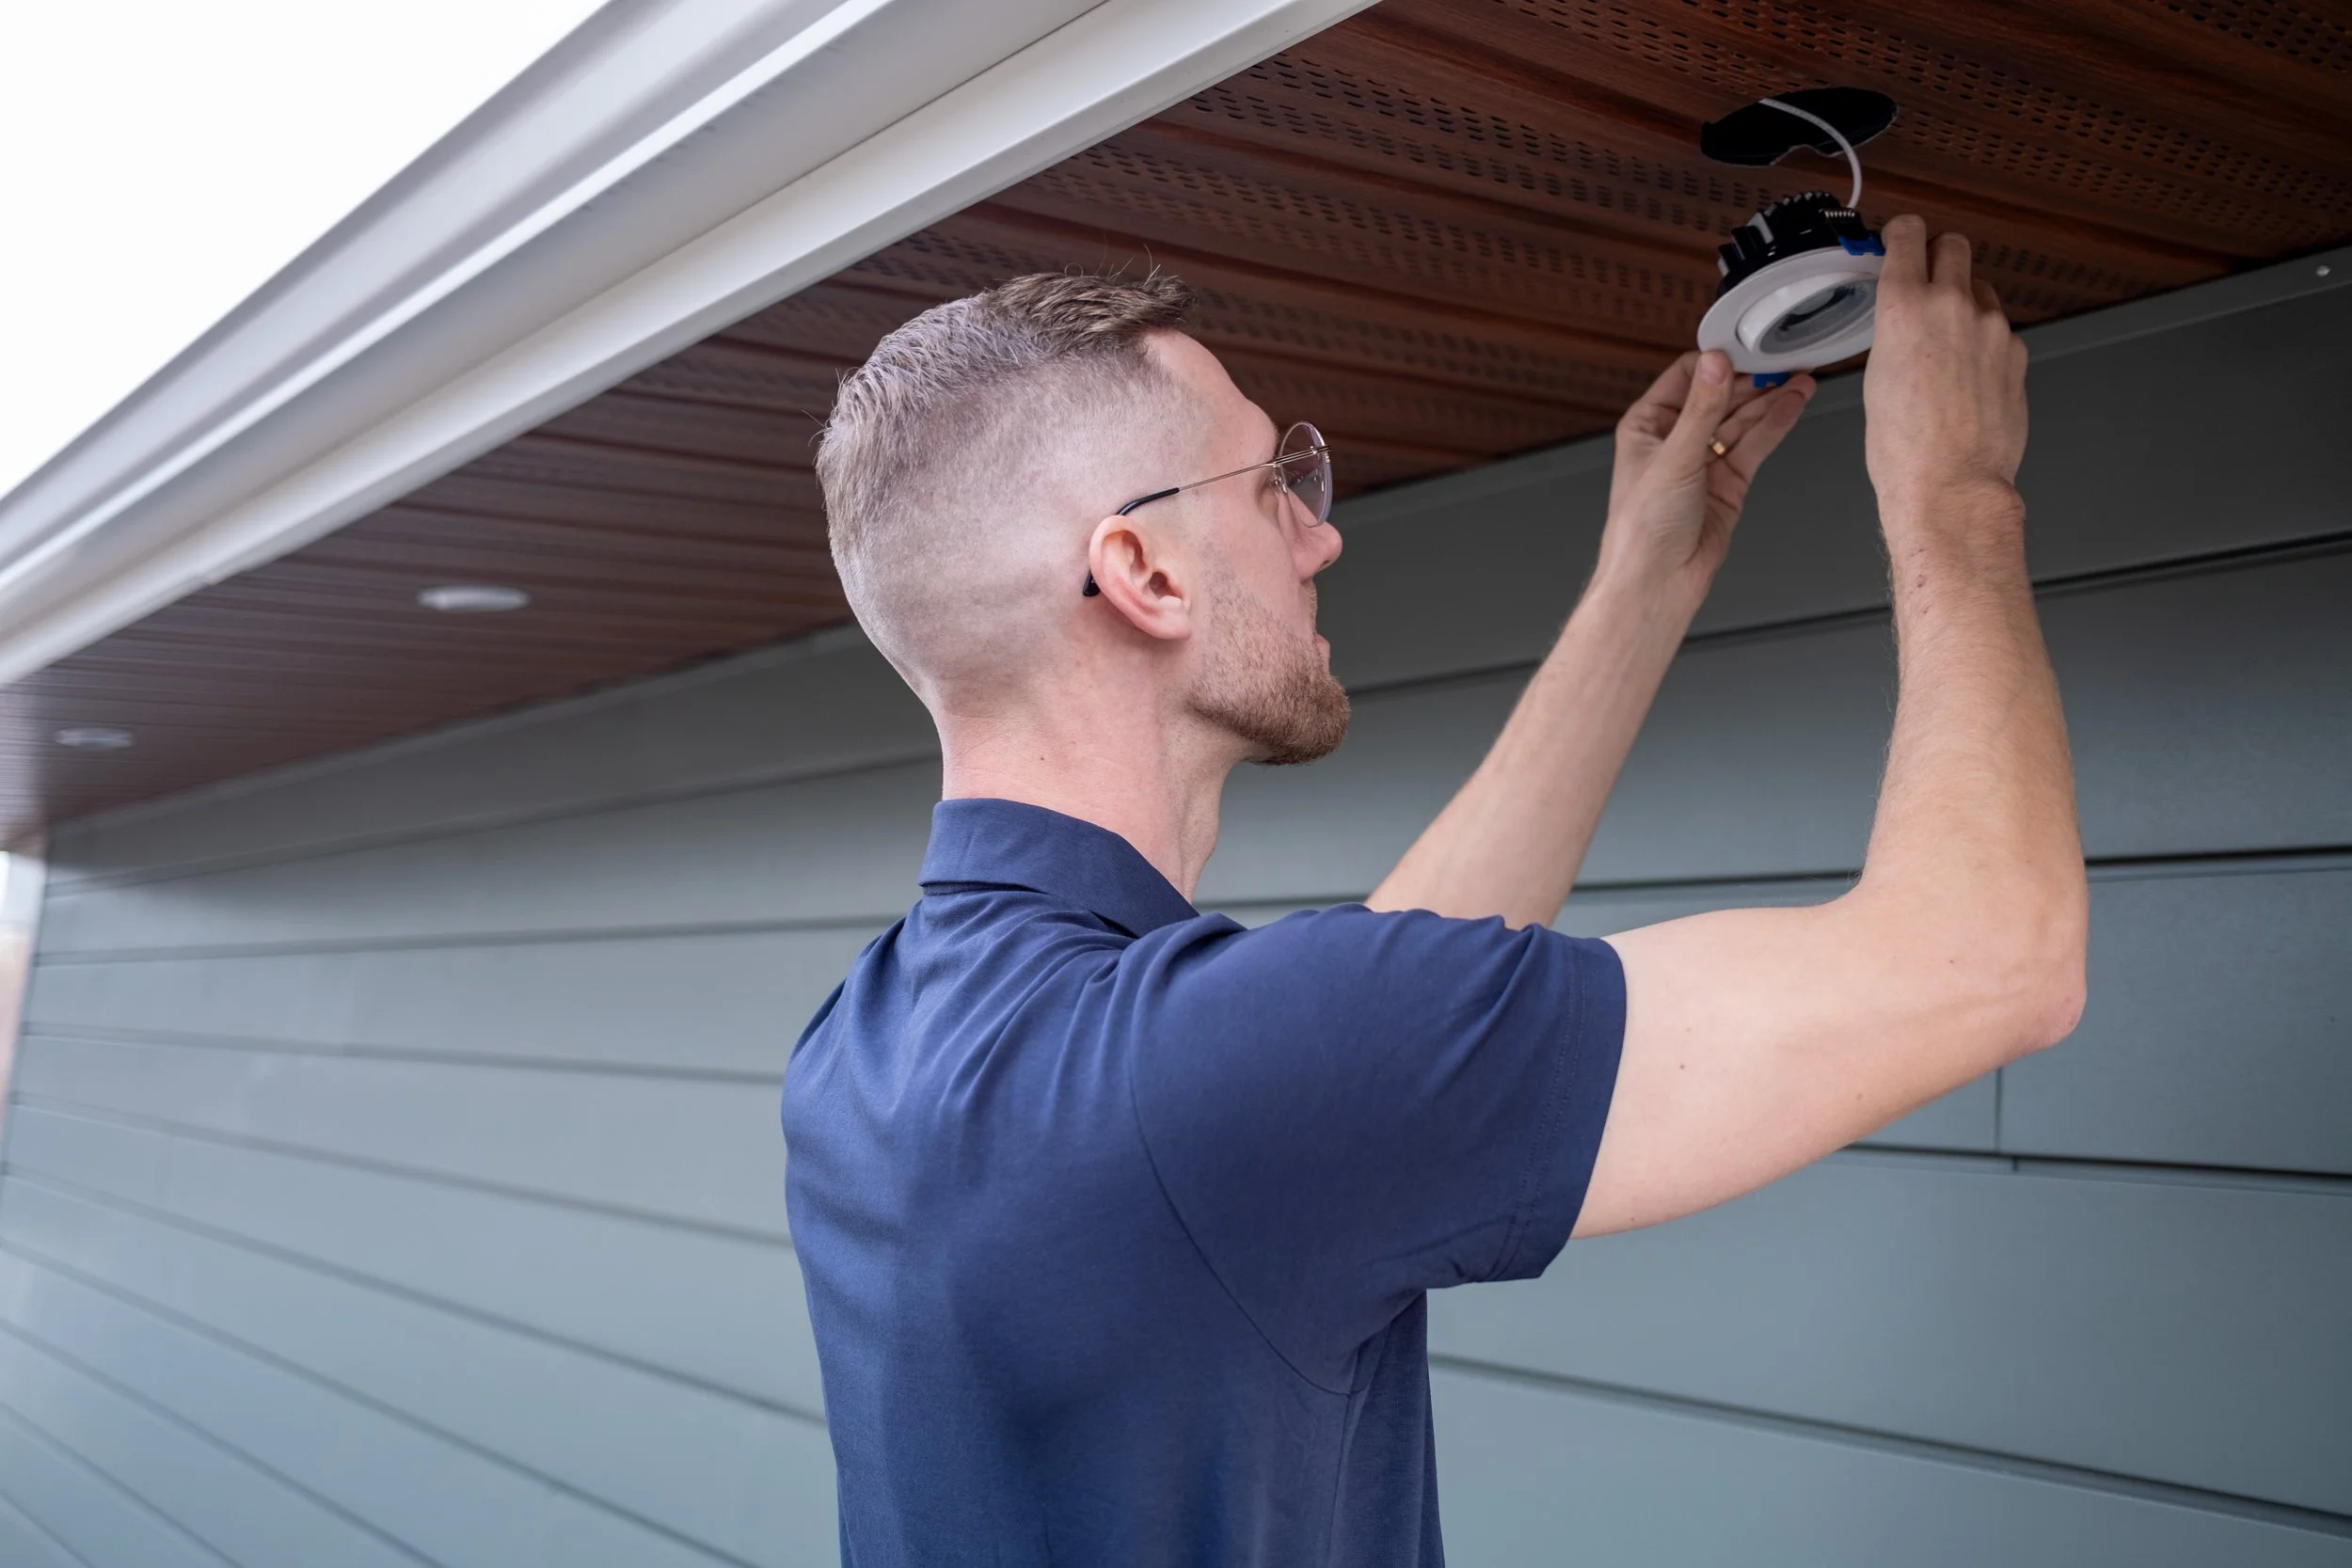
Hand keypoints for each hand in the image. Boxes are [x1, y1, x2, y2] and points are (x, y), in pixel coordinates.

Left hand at [1597, 349, 1814, 604]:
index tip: (1748, 347)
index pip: (1686, 376)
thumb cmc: (1642, 529)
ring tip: (1801, 378)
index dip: (1718, 361)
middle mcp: (1675, 440)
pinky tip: (1794, 405)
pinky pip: (1755, 446)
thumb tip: (1716, 364)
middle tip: (1785, 360)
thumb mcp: (1673, 458)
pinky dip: (1775, 425)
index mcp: (1647, 426)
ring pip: (1743, 420)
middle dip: (1753, 379)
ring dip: (1771, 400)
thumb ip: (1701, 409)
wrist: (1657, 583)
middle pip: (1721, 395)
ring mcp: (1704, 461)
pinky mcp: (1729, 482)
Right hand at [1863, 215, 2029, 522]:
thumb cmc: (1903, 447)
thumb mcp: (1876, 377)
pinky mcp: (2016, 352)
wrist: (1950, 483)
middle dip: (1939, 257)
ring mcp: (1992, 327)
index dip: (1903, 232)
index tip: (1901, 236)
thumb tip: (1905, 320)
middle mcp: (1953, 306)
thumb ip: (1895, 332)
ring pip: (1980, 289)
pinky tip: (1968, 376)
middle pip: (1954, 246)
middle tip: (1927, 280)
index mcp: (1905, 307)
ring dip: (1965, 302)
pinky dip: (1984, 342)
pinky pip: (1998, 330)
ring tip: (1947, 344)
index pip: (1910, 235)